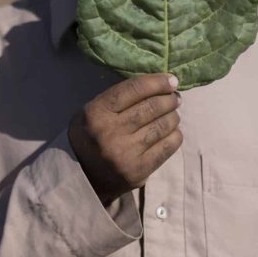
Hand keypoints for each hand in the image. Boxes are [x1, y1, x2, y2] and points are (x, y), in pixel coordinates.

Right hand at [67, 74, 182, 204]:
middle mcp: (111, 132)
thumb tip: (156, 84)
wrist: (83, 176)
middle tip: (174, 98)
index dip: (157, 82)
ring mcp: (126, 153)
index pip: (134, 89)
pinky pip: (167, 147)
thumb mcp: (93, 110)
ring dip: (173, 116)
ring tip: (173, 114)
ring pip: (162, 126)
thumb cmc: (90, 135)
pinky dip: (174, 135)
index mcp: (97, 113)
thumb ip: (119, 97)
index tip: (172, 80)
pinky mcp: (139, 170)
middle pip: (151, 107)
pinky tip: (172, 131)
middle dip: (169, 99)